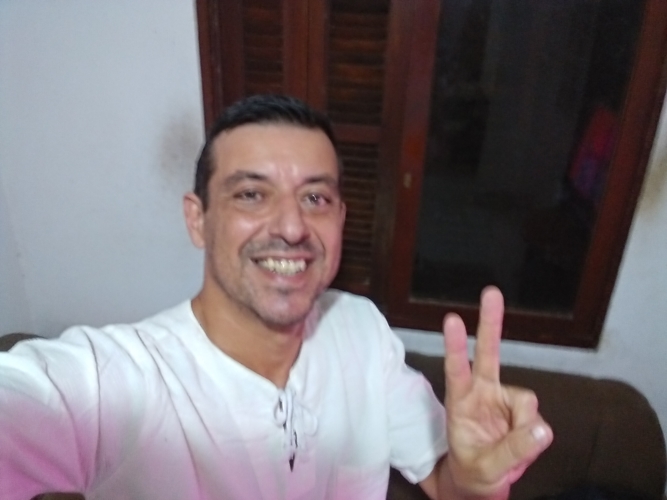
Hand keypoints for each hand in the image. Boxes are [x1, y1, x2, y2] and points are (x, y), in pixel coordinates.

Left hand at [443, 286, 551, 498]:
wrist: (481, 482)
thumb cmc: (473, 470)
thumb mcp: (487, 468)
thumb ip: (513, 450)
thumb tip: (543, 429)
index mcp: (460, 402)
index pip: (456, 370)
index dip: (455, 346)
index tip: (452, 319)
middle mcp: (482, 393)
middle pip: (488, 353)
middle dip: (491, 323)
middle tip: (491, 292)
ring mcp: (503, 400)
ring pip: (527, 402)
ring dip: (525, 427)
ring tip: (510, 449)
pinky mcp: (522, 411)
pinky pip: (538, 420)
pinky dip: (534, 436)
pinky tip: (521, 444)